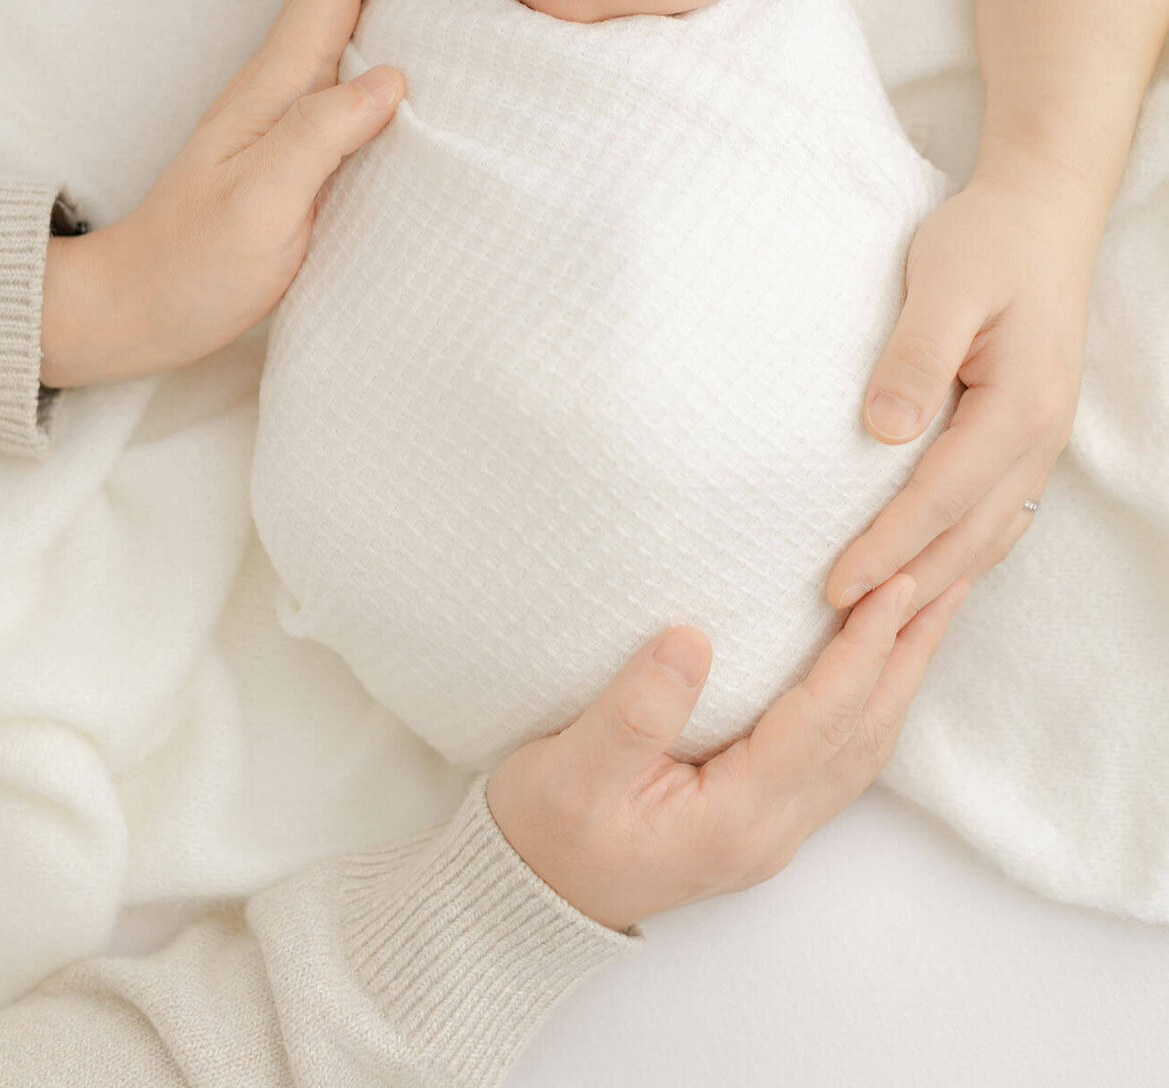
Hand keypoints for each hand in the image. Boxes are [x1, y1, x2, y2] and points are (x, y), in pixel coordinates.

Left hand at [40, 0, 412, 387]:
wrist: (140, 310)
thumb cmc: (194, 262)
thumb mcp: (260, 203)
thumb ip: (318, 136)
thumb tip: (393, 76)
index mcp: (274, 87)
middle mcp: (284, 91)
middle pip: (348, 0)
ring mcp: (290, 122)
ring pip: (357, 44)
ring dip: (410, 15)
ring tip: (477, 10)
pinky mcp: (301, 158)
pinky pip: (358, 96)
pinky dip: (403, 75)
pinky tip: (439, 95)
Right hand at [487, 573, 968, 932]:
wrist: (529, 898)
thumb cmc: (546, 832)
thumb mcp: (571, 771)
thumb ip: (633, 710)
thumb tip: (690, 639)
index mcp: (736, 815)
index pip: (824, 720)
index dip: (865, 648)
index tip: (897, 583)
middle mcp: (771, 828)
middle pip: (866, 733)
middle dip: (909, 654)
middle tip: (947, 578)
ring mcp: (772, 829)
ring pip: (862, 747)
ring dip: (899, 676)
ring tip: (928, 612)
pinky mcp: (760, 817)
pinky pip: (840, 754)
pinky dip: (870, 701)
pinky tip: (873, 668)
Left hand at [825, 168, 1097, 617]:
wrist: (1041, 214)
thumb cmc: (986, 241)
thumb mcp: (946, 282)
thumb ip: (915, 356)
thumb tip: (881, 431)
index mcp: (1020, 407)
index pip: (942, 498)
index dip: (888, 547)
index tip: (835, 587)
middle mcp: (1039, 438)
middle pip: (969, 537)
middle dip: (906, 589)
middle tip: (839, 635)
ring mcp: (1038, 443)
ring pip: (986, 537)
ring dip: (933, 585)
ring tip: (874, 627)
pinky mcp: (1023, 437)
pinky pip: (993, 515)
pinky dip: (957, 556)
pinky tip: (922, 577)